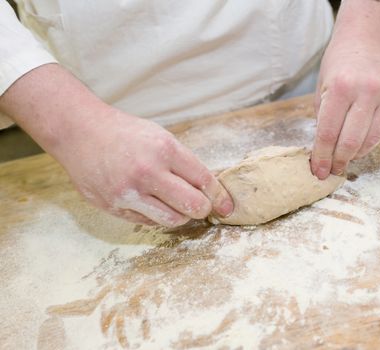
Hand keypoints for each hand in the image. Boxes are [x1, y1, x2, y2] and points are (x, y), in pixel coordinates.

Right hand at [58, 112, 233, 226]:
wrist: (80, 132)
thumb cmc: (126, 133)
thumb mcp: (161, 137)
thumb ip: (185, 163)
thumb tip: (212, 188)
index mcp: (164, 149)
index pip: (204, 180)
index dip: (219, 195)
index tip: (226, 205)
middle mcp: (147, 172)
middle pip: (193, 206)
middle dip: (203, 208)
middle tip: (201, 205)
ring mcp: (128, 192)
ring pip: (173, 220)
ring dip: (181, 215)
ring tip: (176, 203)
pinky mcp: (113, 207)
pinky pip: (148, 222)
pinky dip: (157, 215)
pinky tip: (151, 201)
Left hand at [310, 0, 379, 178]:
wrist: (367, 39)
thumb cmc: (339, 65)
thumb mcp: (322, 89)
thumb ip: (323, 120)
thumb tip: (323, 155)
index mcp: (341, 87)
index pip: (328, 133)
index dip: (322, 157)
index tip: (318, 171)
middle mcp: (367, 91)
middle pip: (351, 142)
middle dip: (339, 161)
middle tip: (332, 170)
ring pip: (372, 141)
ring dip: (356, 155)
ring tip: (346, 158)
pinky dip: (371, 142)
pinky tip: (361, 143)